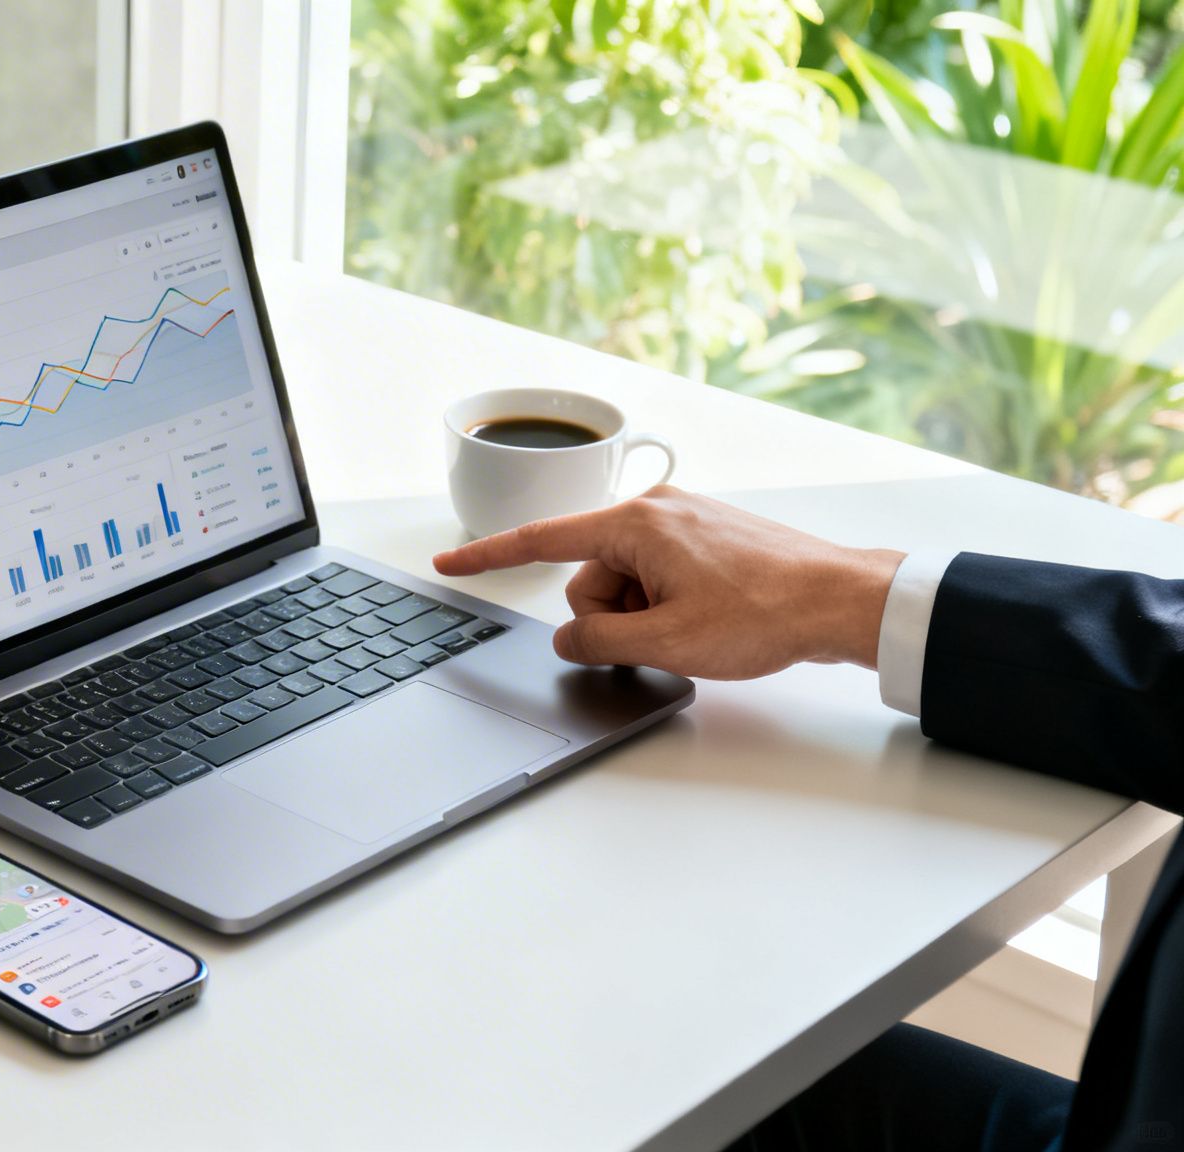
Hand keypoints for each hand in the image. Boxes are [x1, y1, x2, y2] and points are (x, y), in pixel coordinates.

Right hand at [431, 487, 903, 679]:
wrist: (843, 600)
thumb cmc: (766, 612)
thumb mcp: (667, 641)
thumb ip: (598, 640)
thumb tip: (570, 638)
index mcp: (635, 522)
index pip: (539, 541)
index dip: (487, 557)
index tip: (448, 564)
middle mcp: (654, 507)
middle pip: (588, 574)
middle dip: (612, 614)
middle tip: (668, 632)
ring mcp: (683, 517)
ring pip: (625, 580)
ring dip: (646, 612)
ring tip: (700, 624)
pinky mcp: (706, 534)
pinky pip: (658, 574)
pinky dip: (669, 602)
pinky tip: (712, 613)